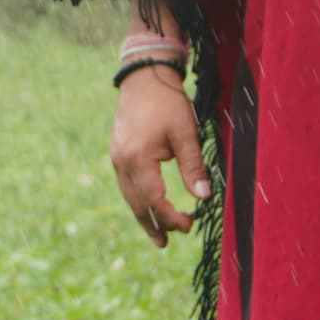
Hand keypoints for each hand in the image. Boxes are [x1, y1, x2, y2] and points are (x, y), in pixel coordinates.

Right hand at [109, 70, 210, 246]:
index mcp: (138, 159)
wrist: (143, 77)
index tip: (190, 225)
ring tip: (157, 233)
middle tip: (167, 242)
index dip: (172, 216)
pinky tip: (147, 206)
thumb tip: (203, 196)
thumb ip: (193, 166)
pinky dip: (138, 199)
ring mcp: (116, 158)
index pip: (155, 200)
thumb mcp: (186, 133)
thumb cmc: (167, 102)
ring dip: (143, 215)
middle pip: (137, 204)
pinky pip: (126, 184)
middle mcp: (122, 162)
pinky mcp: (117, 153)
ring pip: (129, 196)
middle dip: (154, 224)